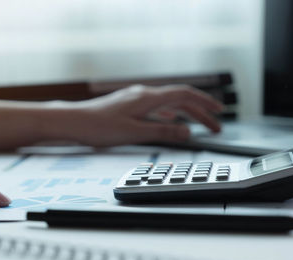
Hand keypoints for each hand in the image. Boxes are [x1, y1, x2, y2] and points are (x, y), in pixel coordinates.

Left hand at [70, 84, 223, 145]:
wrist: (74, 121)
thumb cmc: (98, 127)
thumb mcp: (134, 133)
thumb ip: (162, 133)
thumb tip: (187, 133)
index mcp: (147, 98)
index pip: (184, 95)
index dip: (204, 103)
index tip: (219, 112)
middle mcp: (143, 94)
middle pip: (179, 100)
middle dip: (200, 112)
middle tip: (215, 125)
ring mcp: (135, 98)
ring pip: (168, 104)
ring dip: (185, 115)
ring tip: (198, 126)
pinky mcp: (129, 104)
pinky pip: (156, 107)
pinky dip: (170, 115)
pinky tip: (171, 122)